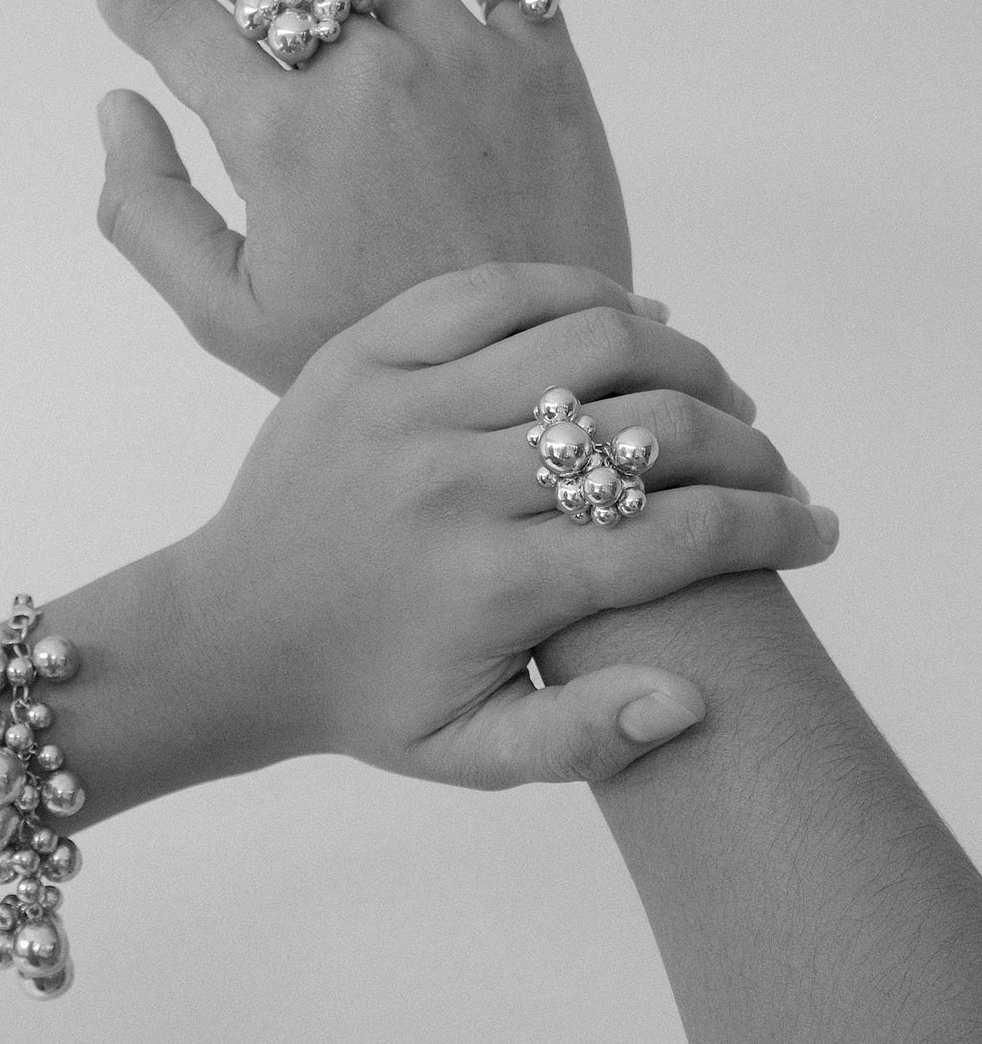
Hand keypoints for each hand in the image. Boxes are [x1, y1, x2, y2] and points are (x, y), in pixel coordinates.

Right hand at [97, 0, 634, 392]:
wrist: (519, 380)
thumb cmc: (371, 355)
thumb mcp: (229, 317)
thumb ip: (148, 214)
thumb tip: (117, 110)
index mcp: (283, 138)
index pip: (181, 26)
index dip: (138, 1)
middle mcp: (369, 75)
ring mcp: (464, 58)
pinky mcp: (543, 65)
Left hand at [193, 263, 835, 787]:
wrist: (228, 633)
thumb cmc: (363, 697)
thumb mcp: (467, 754)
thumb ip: (582, 739)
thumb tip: (696, 697)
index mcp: (494, 589)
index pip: (678, 537)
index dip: (772, 528)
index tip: (815, 526)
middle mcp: (455, 486)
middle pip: (652, 427)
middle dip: (743, 445)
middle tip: (765, 464)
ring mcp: (404, 405)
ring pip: (588, 338)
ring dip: (680, 357)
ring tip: (709, 390)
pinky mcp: (361, 353)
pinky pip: (493, 289)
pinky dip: (578, 293)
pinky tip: (622, 323)